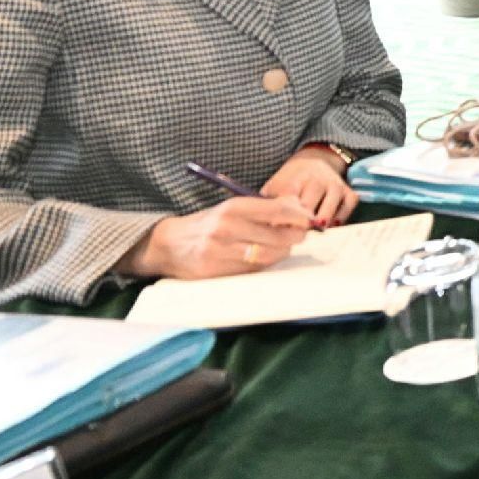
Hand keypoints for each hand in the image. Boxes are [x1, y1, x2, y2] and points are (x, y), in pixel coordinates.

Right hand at [121, 196, 313, 280]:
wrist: (169, 244)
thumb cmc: (208, 223)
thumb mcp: (232, 208)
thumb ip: (264, 208)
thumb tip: (299, 209)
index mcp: (233, 207)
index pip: (277, 210)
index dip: (299, 216)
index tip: (309, 219)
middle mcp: (227, 228)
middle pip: (278, 237)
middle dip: (294, 237)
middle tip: (299, 235)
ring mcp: (220, 251)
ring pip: (268, 256)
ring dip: (281, 252)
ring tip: (281, 246)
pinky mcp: (216, 271)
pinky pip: (252, 270)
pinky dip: (262, 264)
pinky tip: (261, 257)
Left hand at [264, 148, 358, 225]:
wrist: (313, 163)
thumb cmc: (290, 182)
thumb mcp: (275, 188)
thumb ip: (268, 205)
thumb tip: (260, 227)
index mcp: (296, 178)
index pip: (289, 200)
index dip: (282, 218)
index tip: (277, 230)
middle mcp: (317, 179)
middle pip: (309, 207)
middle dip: (300, 225)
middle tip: (293, 237)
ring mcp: (335, 185)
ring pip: (329, 210)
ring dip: (319, 224)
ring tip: (311, 233)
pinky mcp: (349, 192)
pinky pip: (348, 208)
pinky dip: (340, 219)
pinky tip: (329, 226)